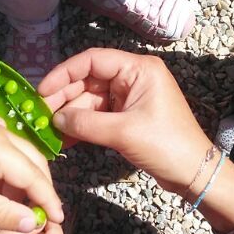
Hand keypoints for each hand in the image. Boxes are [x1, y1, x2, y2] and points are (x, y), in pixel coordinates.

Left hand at [0, 122, 63, 231]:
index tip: (58, 222)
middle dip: (42, 189)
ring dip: (28, 181)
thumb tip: (35, 224)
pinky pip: (10, 152)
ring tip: (27, 208)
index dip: (48, 199)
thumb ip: (1, 213)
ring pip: (24, 156)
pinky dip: (15, 172)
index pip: (33, 175)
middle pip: (34, 161)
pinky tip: (9, 193)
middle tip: (45, 217)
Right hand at [39, 48, 210, 194]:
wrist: (193, 173)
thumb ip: (86, 123)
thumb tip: (55, 119)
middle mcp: (133, 78)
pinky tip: (63, 137)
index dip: (64, 74)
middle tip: (39, 114)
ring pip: (90, 100)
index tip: (42, 91)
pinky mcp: (127, 117)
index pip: (93, 60)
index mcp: (138, 69)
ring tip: (47, 129)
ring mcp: (130, 98)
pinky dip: (82, 125)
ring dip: (70, 115)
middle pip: (89, 80)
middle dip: (64, 97)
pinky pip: (98, 116)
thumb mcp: (123, 133)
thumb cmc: (166, 145)